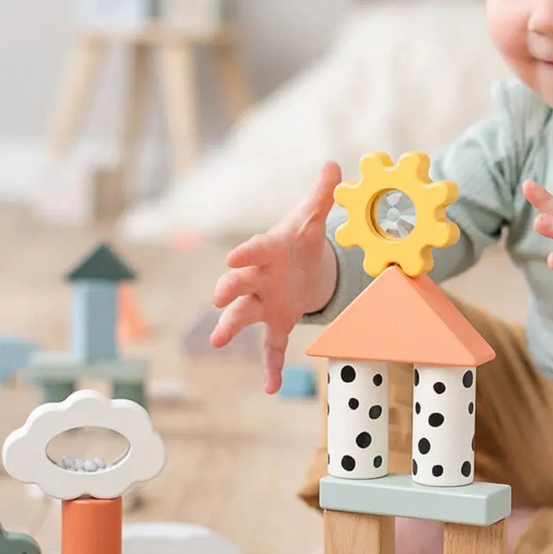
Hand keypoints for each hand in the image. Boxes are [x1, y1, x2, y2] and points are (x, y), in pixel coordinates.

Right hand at [211, 162, 341, 392]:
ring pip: (243, 315)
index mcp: (268, 250)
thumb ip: (322, 197)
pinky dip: (271, 367)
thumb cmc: (301, 241)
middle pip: (239, 284)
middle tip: (219, 296)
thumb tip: (335, 166)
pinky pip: (271, 347)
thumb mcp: (313, 220)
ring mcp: (264, 303)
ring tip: (217, 341)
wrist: (302, 266)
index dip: (245, 252)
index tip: (233, 258)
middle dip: (229, 289)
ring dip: (231, 326)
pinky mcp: (277, 323)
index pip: (255, 249)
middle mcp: (259, 278)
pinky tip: (271, 387)